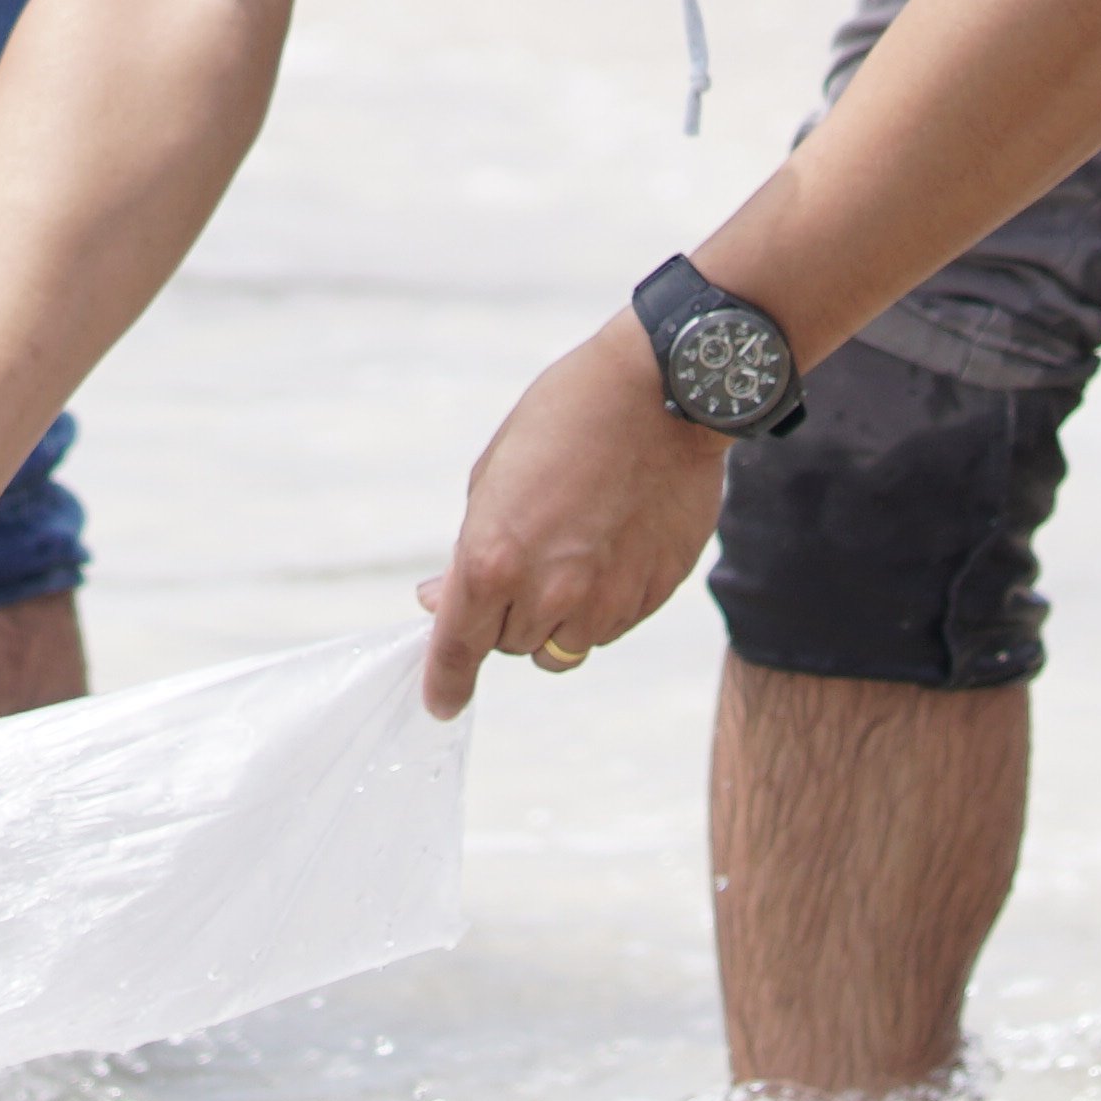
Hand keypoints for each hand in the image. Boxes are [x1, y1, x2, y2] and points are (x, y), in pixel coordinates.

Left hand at [419, 309, 728, 715]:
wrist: (661, 397)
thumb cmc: (564, 422)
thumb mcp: (491, 478)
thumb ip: (467, 554)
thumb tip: (440, 601)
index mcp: (491, 560)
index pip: (457, 648)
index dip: (445, 682)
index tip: (440, 703)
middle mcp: (548, 593)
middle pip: (510, 645)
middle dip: (504, 617)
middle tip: (519, 562)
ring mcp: (606, 601)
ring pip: (563, 647)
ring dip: (553, 619)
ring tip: (568, 552)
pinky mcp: (651, 597)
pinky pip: (609, 628)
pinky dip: (599, 607)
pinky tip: (608, 549)